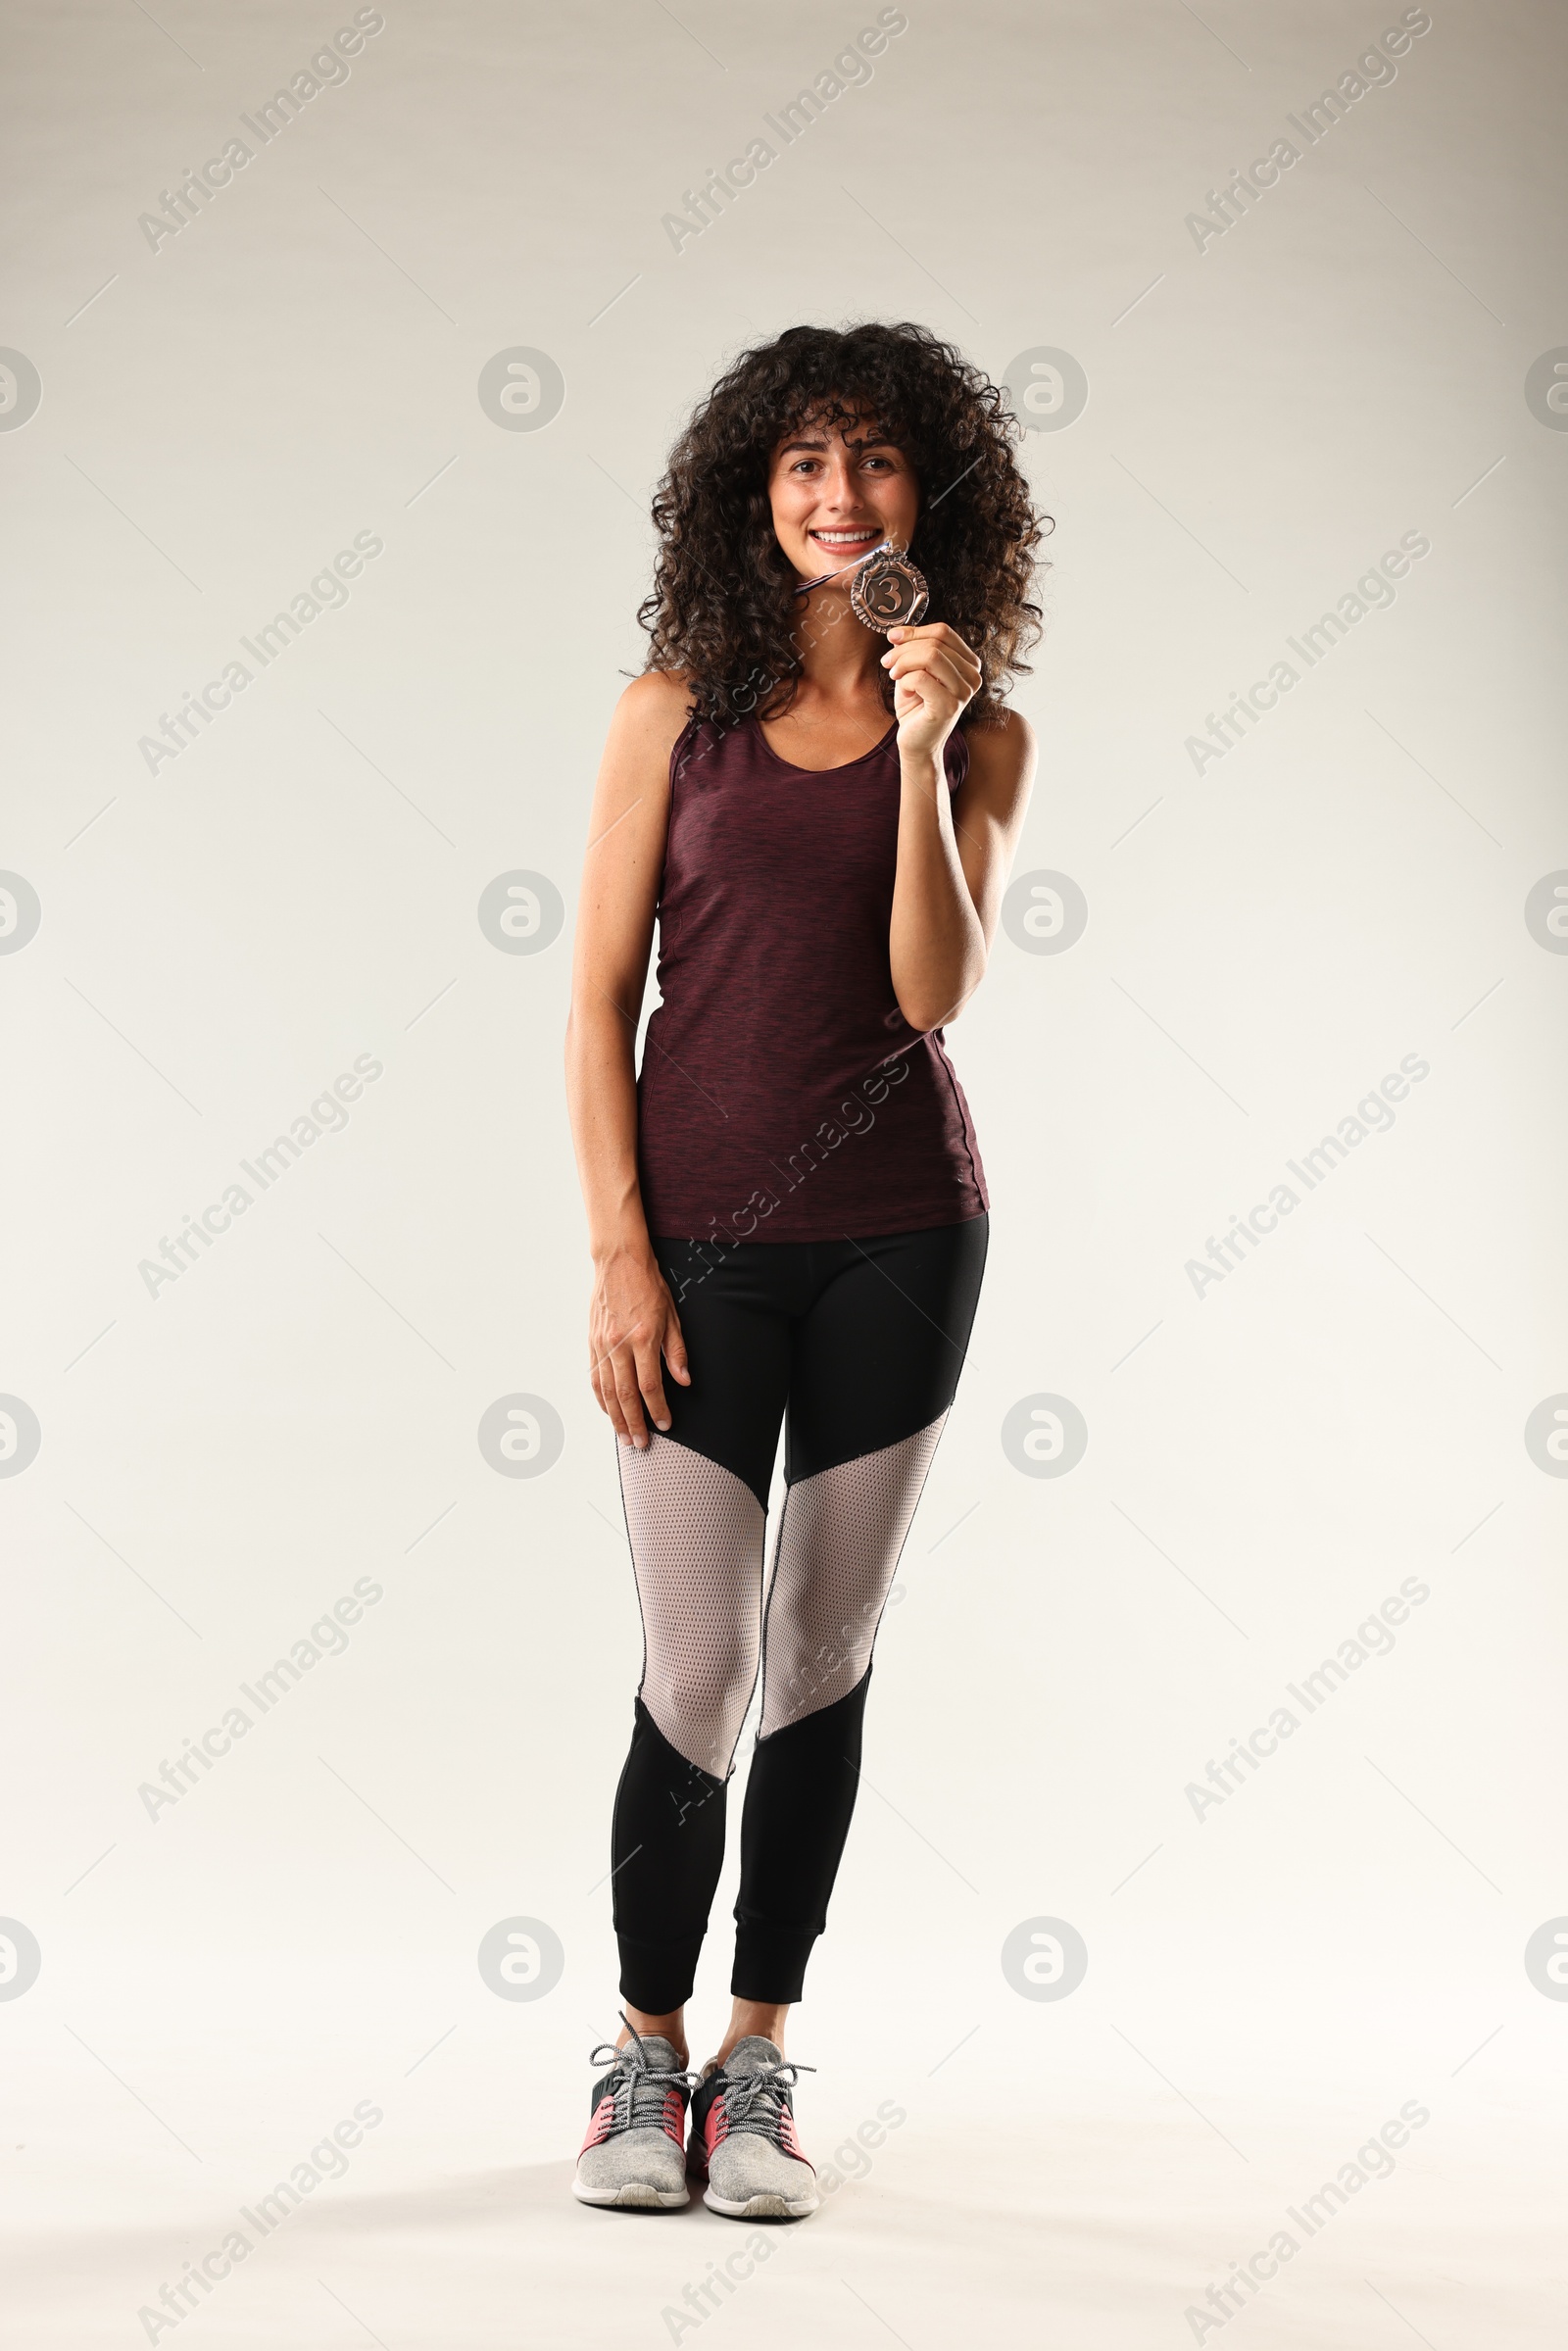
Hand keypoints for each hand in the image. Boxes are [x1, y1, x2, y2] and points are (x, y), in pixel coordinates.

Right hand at [588, 1245, 689, 1448]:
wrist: (618, 1260)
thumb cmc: (648, 1284)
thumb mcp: (672, 1314)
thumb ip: (676, 1350)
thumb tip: (684, 1381)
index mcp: (643, 1338)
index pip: (650, 1385)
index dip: (658, 1409)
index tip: (666, 1424)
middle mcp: (619, 1344)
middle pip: (626, 1395)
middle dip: (635, 1423)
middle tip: (642, 1443)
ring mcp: (602, 1344)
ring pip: (607, 1391)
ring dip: (616, 1417)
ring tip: (624, 1436)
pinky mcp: (592, 1341)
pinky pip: (595, 1377)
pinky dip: (600, 1398)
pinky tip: (608, 1411)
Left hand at [882, 622, 980, 757]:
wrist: (917, 743)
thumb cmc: (916, 707)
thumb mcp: (914, 671)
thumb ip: (912, 650)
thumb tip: (897, 633)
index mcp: (968, 664)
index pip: (944, 631)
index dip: (914, 631)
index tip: (892, 637)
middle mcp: (972, 676)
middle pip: (935, 642)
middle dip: (904, 649)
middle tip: (887, 663)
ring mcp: (963, 692)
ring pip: (930, 656)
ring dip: (904, 663)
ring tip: (894, 676)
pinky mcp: (949, 706)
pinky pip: (921, 678)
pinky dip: (905, 681)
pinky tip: (904, 692)